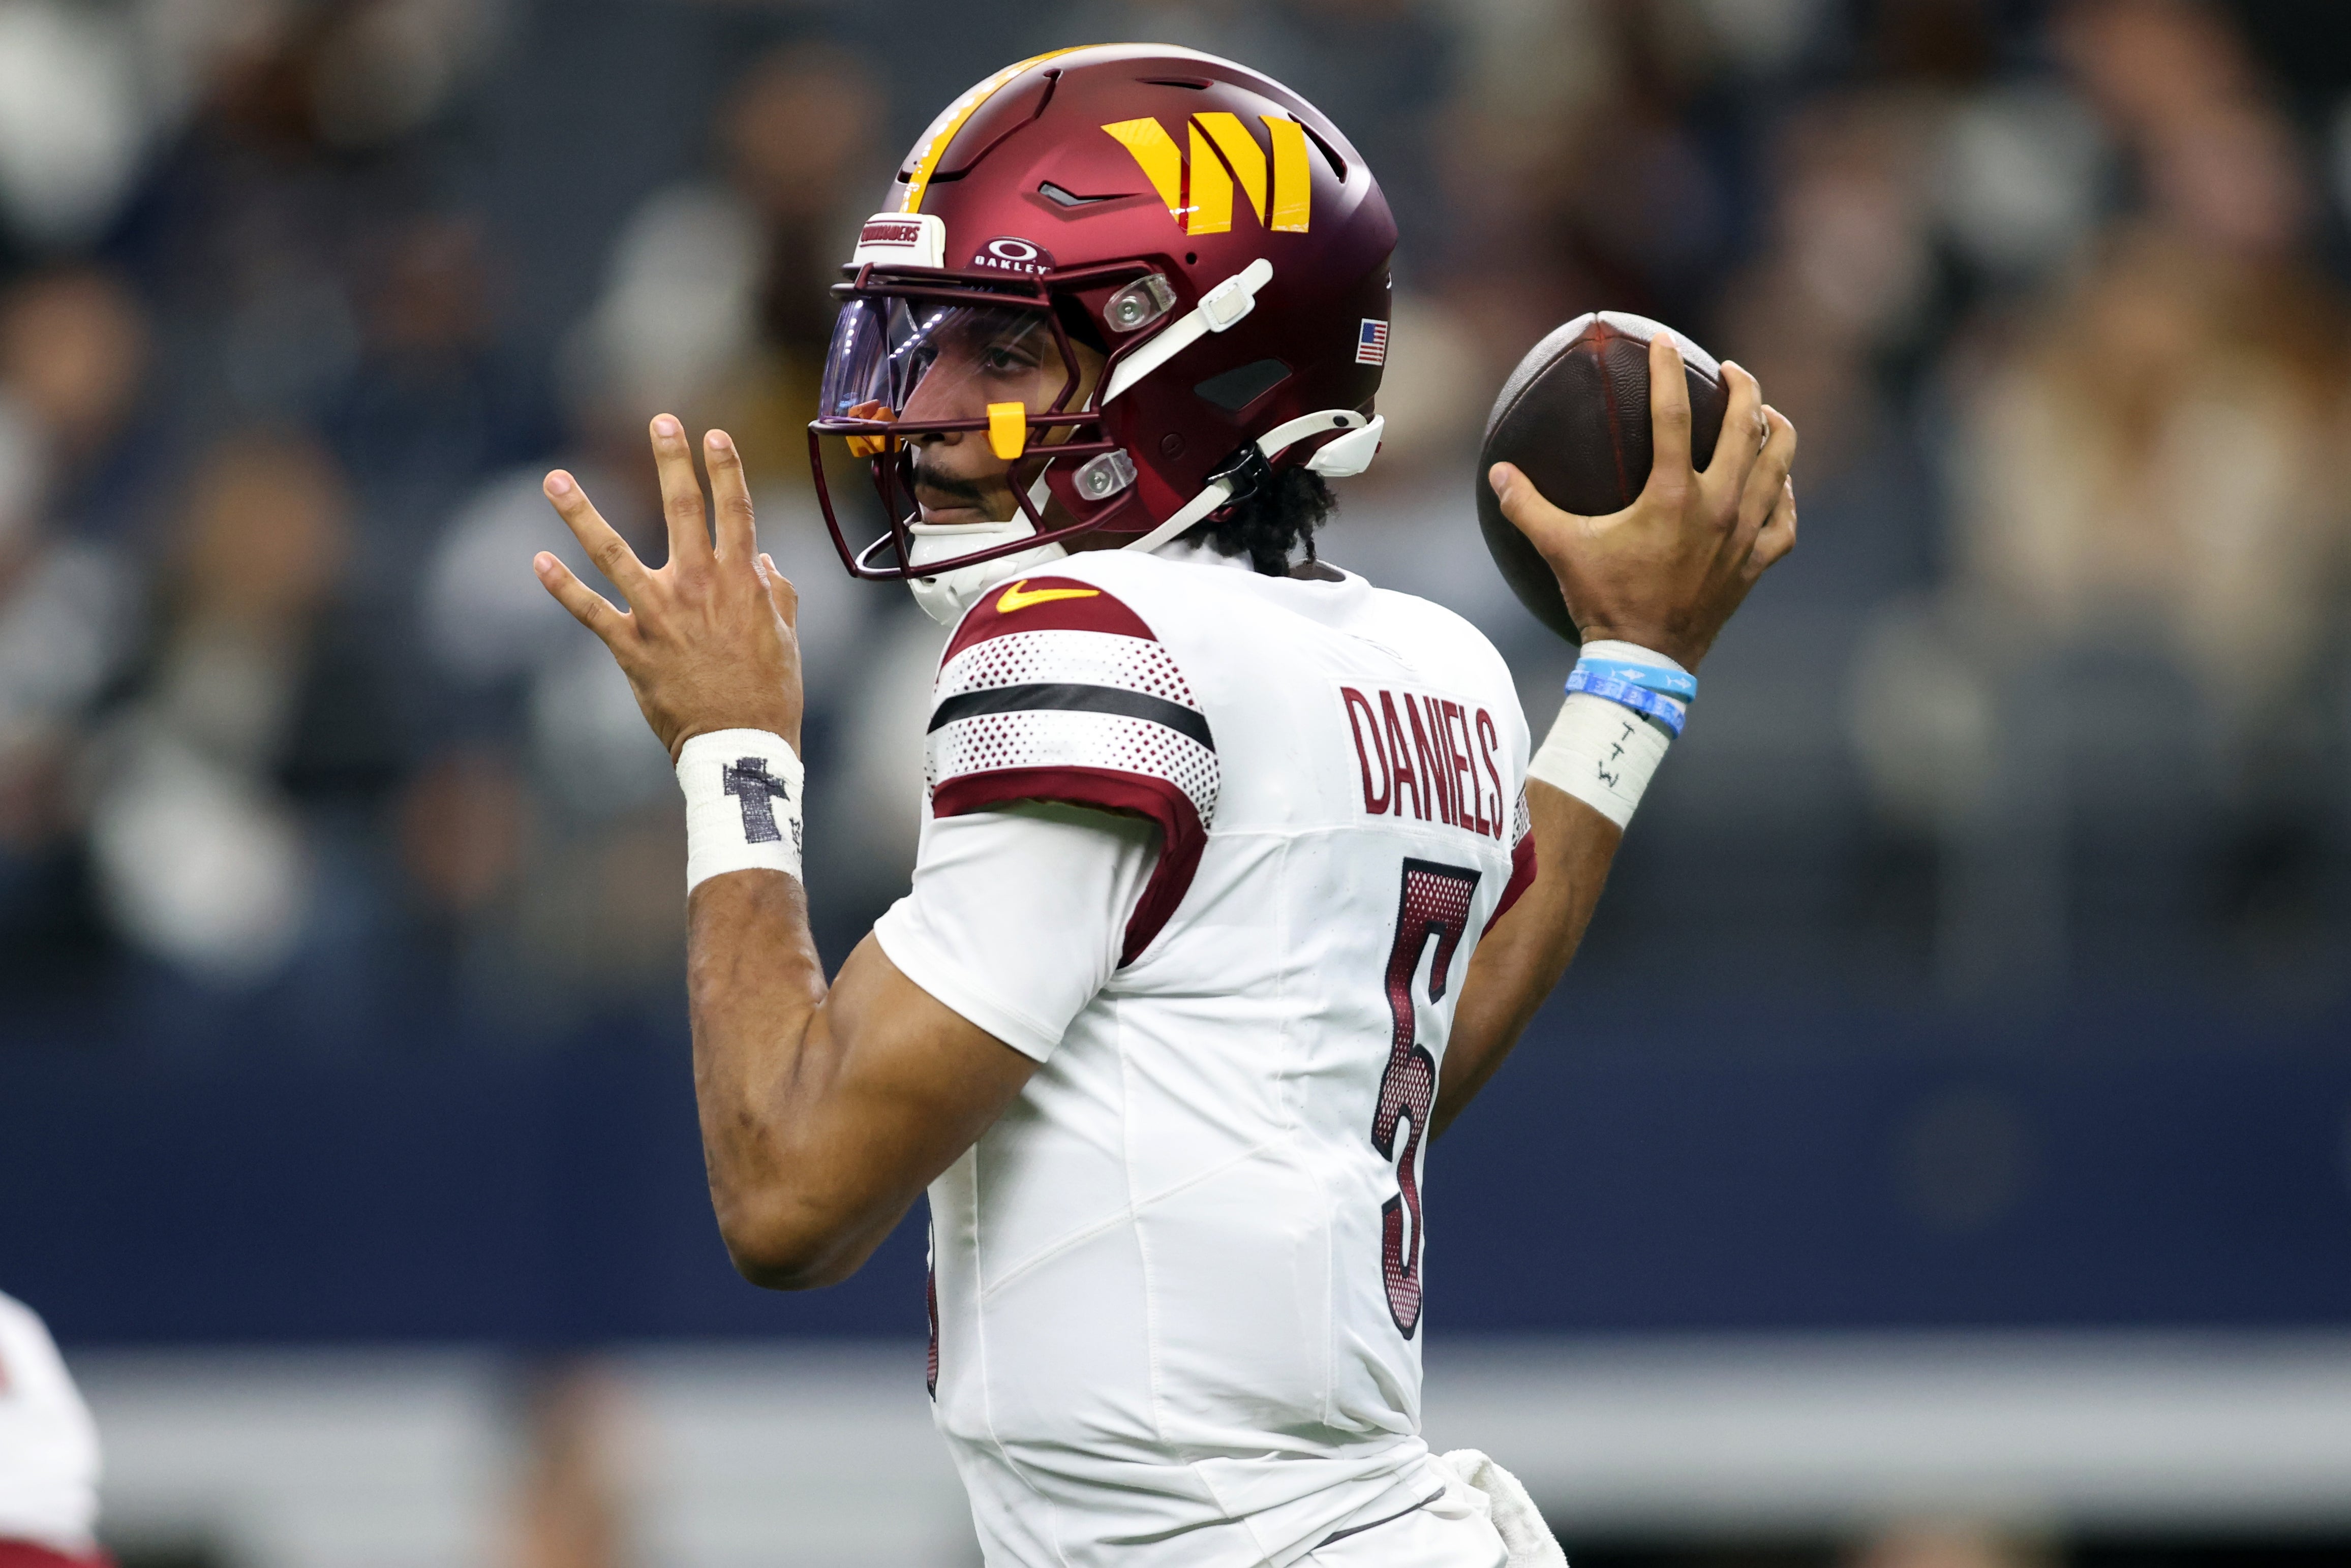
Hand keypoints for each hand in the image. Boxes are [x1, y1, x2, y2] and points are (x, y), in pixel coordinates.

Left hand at [536, 415, 802, 761]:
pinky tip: (538, 562)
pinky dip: (562, 587)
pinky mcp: (630, 646)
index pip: (736, 511)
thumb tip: (766, 562)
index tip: (715, 435)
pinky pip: (589, 611)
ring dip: (580, 512)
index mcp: (742, 582)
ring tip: (554, 478)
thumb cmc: (770, 695)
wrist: (740, 748)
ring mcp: (659, 613)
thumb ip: (778, 594)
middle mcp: (699, 586)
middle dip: (672, 460)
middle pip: (682, 508)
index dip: (726, 469)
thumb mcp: (787, 639)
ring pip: (612, 551)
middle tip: (661, 420)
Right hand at [1489, 334, 1796, 669]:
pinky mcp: (1755, 564)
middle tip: (1732, 372)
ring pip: (1778, 467)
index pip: (1673, 414)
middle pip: (1747, 428)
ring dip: (1775, 432)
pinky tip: (1777, 484)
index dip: (1666, 370)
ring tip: (1767, 413)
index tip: (1663, 339)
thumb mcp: (1561, 550)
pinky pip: (1784, 521)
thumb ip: (1526, 508)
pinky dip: (1783, 496)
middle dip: (1744, 389)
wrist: (1644, 661)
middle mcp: (1718, 507)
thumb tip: (1498, 472)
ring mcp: (1743, 536)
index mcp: (1671, 496)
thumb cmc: (1603, 602)